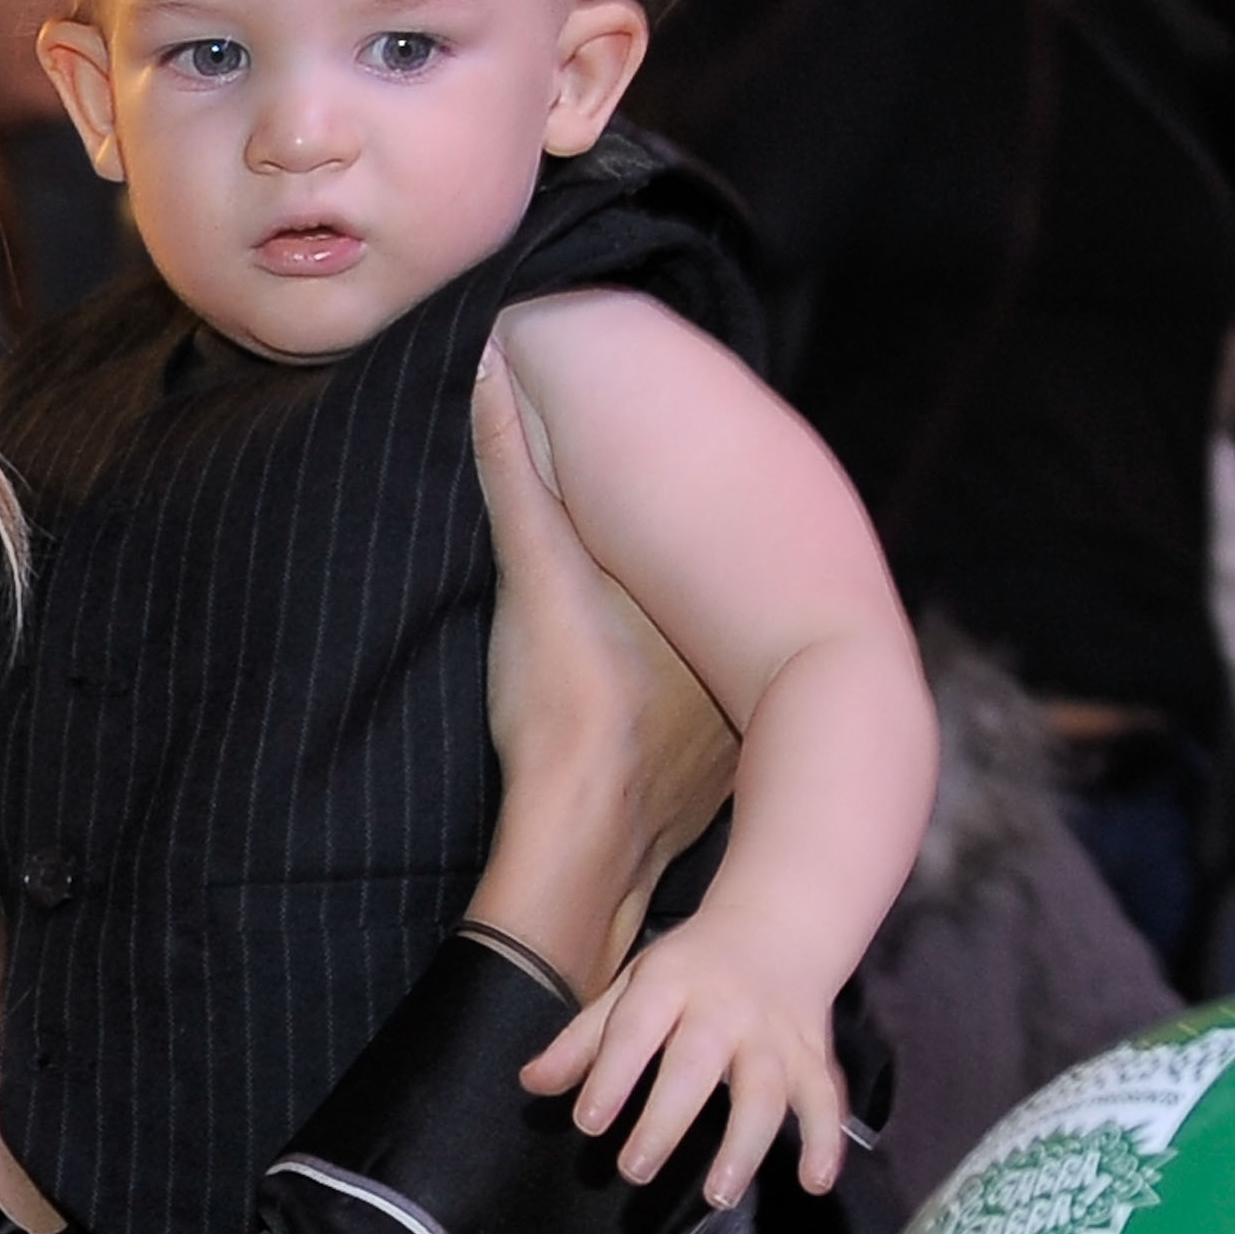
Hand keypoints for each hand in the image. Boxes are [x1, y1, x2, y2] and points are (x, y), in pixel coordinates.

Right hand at [469, 346, 736, 996]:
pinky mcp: (703, 795)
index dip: (687, 500)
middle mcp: (740, 671)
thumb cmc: (565, 718)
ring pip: (715, 669)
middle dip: (686, 575)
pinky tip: (643, 708)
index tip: (663, 464)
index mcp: (712, 611)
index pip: (709, 537)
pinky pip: (703, 729)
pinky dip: (677, 709)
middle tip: (647, 544)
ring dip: (686, 646)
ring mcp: (730, 742)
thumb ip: (516, 480)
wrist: (574, 861)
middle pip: (716, 603)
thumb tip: (494, 372)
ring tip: (641, 620)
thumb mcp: (532, 582)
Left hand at [524, 905, 847, 1204]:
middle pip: (695, 1067)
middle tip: (634, 1170)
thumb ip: (584, 1039)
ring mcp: (774, 1035)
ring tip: (718, 1196)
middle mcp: (724, 1010)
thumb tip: (531, 1083)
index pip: (634, 1031)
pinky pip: (827, 1101)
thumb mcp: (630, 987)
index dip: (610, 1076)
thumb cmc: (688, 970)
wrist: (776, 930)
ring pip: (765, 1092)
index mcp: (668, 986)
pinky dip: (827, 1142)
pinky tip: (816, 1183)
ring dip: (744, 1146)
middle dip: (665, 1121)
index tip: (587, 1122)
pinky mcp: (814, 1056)